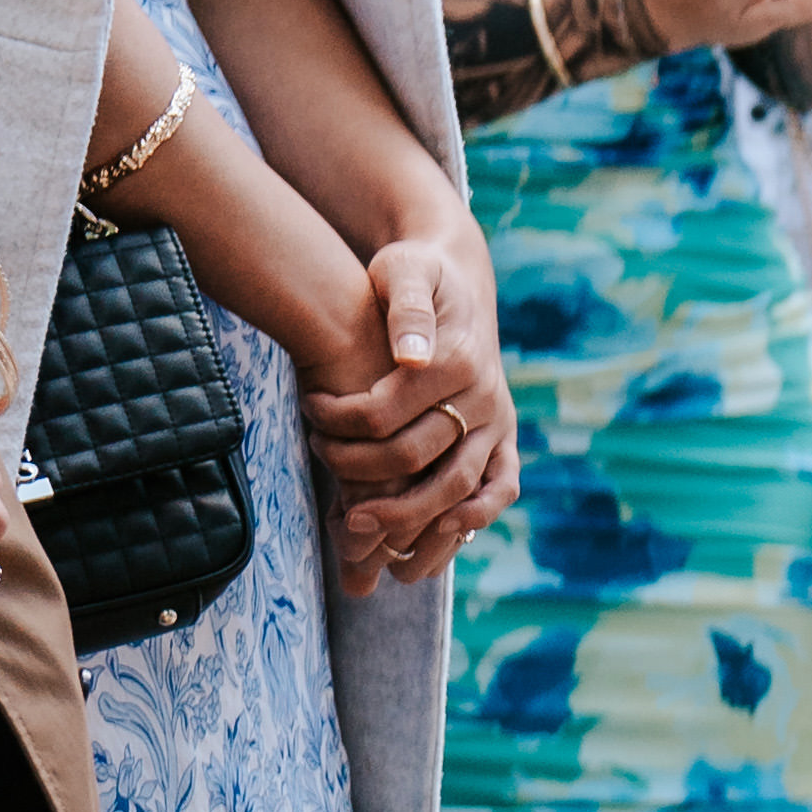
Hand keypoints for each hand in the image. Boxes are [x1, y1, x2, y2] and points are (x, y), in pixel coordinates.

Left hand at [299, 218, 516, 588]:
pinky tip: (439, 541)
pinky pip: (501, 488)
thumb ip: (405, 309)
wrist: (456, 279)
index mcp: (457, 360)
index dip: (338, 422)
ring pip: (458, 487)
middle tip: (322, 479)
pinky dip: (475, 519)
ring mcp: (498, 422)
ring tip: (366, 540)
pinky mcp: (504, 438)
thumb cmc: (413, 275)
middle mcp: (484, 397)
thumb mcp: (403, 270)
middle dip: (362, 476)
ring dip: (413, 521)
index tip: (307, 411)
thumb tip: (410, 358)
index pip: (387, 412)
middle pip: (418, 457)